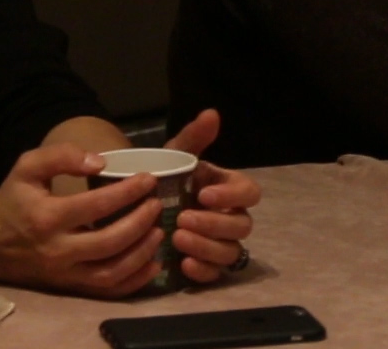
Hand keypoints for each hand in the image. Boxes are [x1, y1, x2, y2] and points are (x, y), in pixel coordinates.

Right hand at [0, 143, 168, 297]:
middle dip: (140, 222)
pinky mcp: (70, 287)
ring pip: (111, 272)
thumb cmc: (14, 200)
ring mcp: (65, 274)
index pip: (97, 205)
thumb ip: (61, 156)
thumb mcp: (27, 168)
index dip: (128, 192)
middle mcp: (58, 250)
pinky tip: (153, 264)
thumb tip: (100, 162)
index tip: (149, 179)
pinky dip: (134, 281)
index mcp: (47, 217)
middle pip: (109, 242)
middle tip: (157, 204)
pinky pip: (107, 291)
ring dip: (142, 253)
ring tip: (159, 231)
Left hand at [164, 109, 261, 283]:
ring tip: (177, 239)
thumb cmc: (165, 178)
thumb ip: (194, 138)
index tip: (203, 194)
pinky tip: (183, 263)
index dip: (231, 196)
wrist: (138, 206)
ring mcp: (220, 244)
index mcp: (228, 188)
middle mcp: (230, 218)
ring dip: (208, 247)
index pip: (250, 192)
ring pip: (231, 252)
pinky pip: (215, 274)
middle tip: (183, 219)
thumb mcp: (174, 156)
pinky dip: (203, 270)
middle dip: (214, 224)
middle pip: (242, 226)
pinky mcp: (206, 265)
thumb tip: (211, 113)